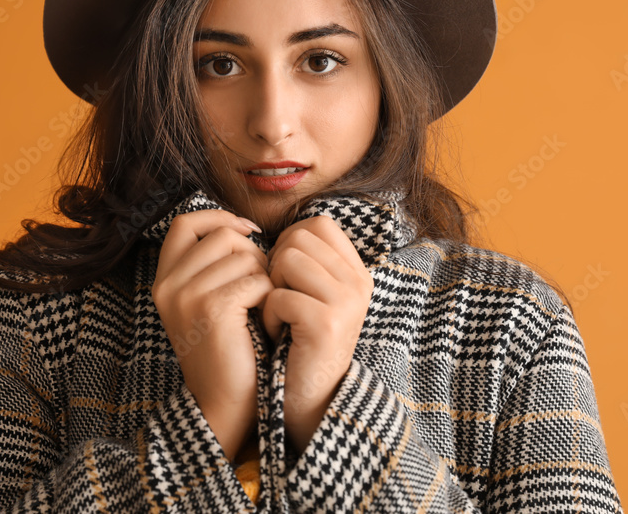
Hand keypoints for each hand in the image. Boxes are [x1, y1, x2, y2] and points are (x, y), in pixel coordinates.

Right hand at [151, 209, 269, 461]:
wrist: (223, 404)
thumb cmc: (228, 350)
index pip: (185, 223)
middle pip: (221, 234)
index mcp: (164, 280)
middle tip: (259, 286)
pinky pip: (258, 280)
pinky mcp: (213, 308)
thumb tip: (244, 226)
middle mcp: (168, 285)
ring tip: (261, 308)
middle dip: (252, 253)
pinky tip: (266, 321)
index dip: (219, 218)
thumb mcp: (207, 301)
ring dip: (264, 277)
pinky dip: (271, 298)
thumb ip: (213, 265)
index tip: (248, 232)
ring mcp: (187, 296)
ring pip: (244, 255)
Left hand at [259, 216, 373, 455]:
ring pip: (287, 260)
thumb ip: (306, 262)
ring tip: (280, 317)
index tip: (285, 276)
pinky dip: (269, 317)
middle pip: (298, 238)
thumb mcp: (311, 296)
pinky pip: (279, 295)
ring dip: (271, 289)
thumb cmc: (299, 344)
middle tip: (278, 298)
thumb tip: (276, 232)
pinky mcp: (327, 323)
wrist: (310, 402)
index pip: (319, 224)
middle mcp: (358, 283)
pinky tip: (279, 336)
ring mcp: (346, 302)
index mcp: (356, 272)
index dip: (290, 241)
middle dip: (275, 266)